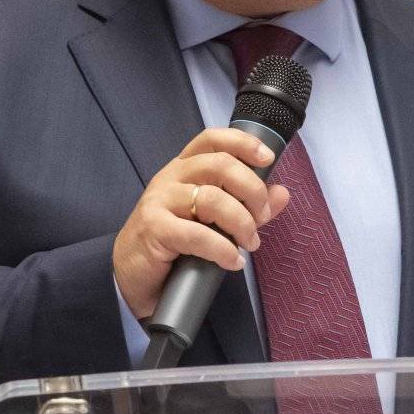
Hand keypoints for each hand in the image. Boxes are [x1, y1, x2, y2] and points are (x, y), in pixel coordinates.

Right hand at [112, 127, 292, 320]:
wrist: (132, 274)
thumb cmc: (172, 243)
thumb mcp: (212, 220)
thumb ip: (246, 204)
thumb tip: (282, 193)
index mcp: (183, 169)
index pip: (212, 139)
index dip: (242, 143)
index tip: (267, 158)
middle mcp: (171, 178)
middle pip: (220, 165)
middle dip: (252, 191)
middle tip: (262, 218)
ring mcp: (160, 201)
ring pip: (213, 199)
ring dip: (241, 223)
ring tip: (249, 244)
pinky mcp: (154, 229)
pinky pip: (197, 235)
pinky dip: (223, 250)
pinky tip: (233, 261)